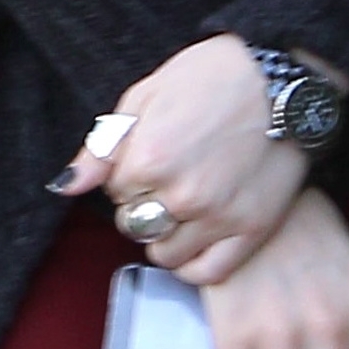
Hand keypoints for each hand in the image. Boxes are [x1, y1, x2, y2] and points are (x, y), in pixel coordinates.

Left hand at [49, 35, 308, 282]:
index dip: (130, 172)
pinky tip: (198, 235)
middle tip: (170, 175)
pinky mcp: (252, 230)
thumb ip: (103, 147)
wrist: (283, 79)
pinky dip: (194, 262)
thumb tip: (64, 188)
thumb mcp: (147, 93)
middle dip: (144, 203)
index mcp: (150, 158)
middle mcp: (181, 195)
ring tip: (185, 202)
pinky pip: (206, 273)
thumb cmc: (213, 76)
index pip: (115, 191)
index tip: (152, 153)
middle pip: (135, 224)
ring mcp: (218, 217)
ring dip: (167, 233)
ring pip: (165, 253)